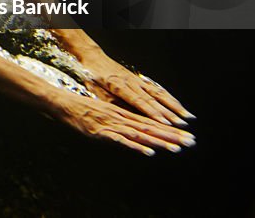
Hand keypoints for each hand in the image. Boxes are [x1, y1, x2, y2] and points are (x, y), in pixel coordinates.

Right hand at [50, 89, 194, 155]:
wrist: (62, 103)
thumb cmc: (81, 107)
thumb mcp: (103, 111)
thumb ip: (118, 120)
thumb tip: (132, 130)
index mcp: (123, 113)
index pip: (150, 122)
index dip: (170, 130)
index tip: (187, 136)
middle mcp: (121, 117)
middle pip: (150, 127)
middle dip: (172, 136)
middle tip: (191, 142)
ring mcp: (112, 124)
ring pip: (140, 133)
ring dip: (159, 141)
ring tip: (177, 148)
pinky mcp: (102, 132)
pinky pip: (122, 140)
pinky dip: (136, 146)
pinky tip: (149, 152)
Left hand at [80, 52, 193, 126]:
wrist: (94, 58)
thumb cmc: (93, 76)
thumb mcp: (95, 91)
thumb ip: (110, 102)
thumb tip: (123, 114)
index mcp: (118, 86)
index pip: (138, 101)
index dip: (152, 112)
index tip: (164, 122)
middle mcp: (131, 82)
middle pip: (153, 99)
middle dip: (169, 113)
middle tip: (182, 124)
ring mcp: (138, 80)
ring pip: (159, 94)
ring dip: (174, 106)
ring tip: (187, 117)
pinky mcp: (140, 79)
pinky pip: (158, 89)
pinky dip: (170, 98)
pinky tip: (179, 106)